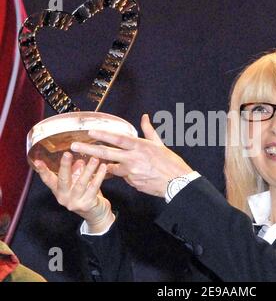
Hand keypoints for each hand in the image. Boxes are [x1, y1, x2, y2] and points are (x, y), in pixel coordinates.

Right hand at [34, 152, 114, 232]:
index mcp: (59, 191)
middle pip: (63, 180)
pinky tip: (103, 167)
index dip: (43, 171)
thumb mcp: (78, 183)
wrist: (97, 215)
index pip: (48, 180)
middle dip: (65, 166)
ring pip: (81, 183)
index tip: (38, 161)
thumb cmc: (87, 195)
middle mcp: (64, 198)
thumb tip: (79, 160)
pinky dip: (99, 176)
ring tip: (94, 159)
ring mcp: (75, 202)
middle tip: (67, 154)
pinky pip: (93, 187)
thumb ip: (77, 172)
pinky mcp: (86, 204)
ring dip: (88, 169)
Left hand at [70, 114, 192, 196]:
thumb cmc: (170, 162)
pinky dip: (125, 174)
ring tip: (100, 163)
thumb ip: (149, 131)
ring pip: (112, 168)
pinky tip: (133, 174)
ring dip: (107, 165)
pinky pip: (124, 178)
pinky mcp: (133, 183)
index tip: (90, 132)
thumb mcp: (159, 144)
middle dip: (88, 149)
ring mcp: (131, 173)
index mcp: (140, 147)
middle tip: (73, 146)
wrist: (177, 183)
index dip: (102, 135)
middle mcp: (133, 159)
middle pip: (106, 153)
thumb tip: (144, 117)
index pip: (117, 139)